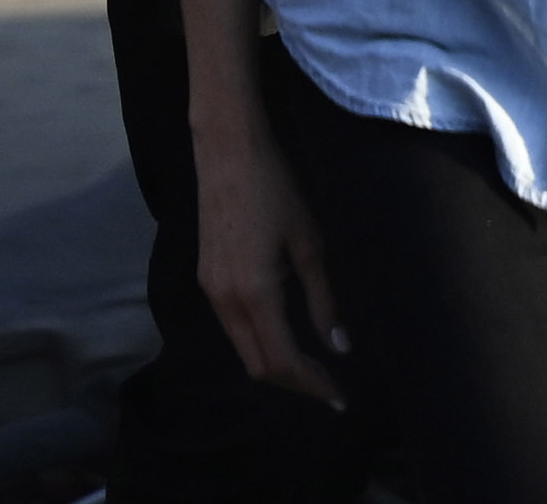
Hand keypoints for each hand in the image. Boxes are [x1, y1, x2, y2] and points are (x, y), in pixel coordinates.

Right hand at [196, 121, 349, 406]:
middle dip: (294, 383)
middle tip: (330, 386)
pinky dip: (258, 340)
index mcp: (254, 293)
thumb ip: (323, 297)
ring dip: (275, 363)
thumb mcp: (308, 240)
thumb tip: (340, 346)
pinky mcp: (205, 277)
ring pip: (243, 349)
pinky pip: (232, 327)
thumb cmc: (275, 187)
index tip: (340, 397)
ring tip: (312, 364)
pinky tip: (283, 330)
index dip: (312, 385)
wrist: (226, 149)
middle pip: (258, 366)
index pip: (282, 361)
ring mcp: (210, 290)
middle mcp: (225, 301)